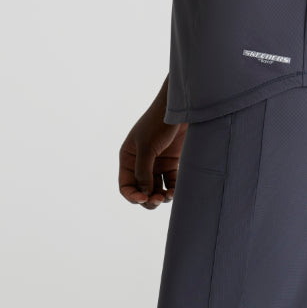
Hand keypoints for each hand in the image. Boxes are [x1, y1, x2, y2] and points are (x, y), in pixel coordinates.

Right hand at [119, 91, 188, 209]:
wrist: (181, 108)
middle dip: (148, 198)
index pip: (126, 185)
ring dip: (160, 196)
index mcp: (129, 158)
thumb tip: (144, 194)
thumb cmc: (159, 122)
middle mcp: (141, 163)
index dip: (132, 195)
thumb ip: (143, 171)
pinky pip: (170, 182)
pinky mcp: (171, 162)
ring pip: (156, 189)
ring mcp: (157, 163)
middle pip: (141, 190)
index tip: (144, 198)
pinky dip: (172, 189)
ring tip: (168, 196)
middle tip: (158, 199)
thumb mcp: (147, 146)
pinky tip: (175, 191)